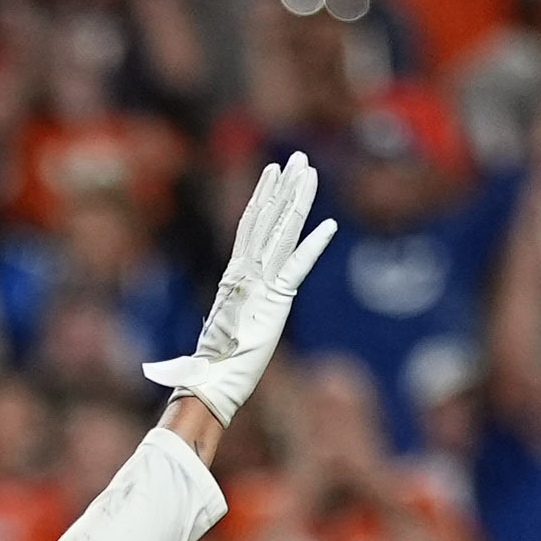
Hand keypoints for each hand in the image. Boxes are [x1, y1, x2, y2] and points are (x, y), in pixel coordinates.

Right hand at [141, 154, 336, 428]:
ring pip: (281, 231)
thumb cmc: (211, 366)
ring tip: (309, 171)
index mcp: (234, 276)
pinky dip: (314, 245)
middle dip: (283, 187)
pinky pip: (298, 267)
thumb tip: (221, 317)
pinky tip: (331, 225)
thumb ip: (226, 315)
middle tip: (297, 158)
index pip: (250, 226)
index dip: (263, 197)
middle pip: (267, 219)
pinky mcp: (274, 301)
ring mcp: (259, 283)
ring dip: (297, 200)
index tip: (273, 173)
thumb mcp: (222, 330)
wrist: (209, 382)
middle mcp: (245, 272)